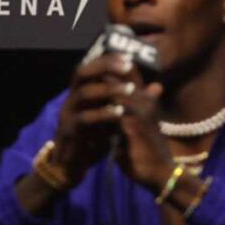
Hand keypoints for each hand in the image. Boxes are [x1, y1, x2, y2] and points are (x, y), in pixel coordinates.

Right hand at [50, 54, 150, 182]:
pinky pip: (84, 118)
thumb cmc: (94, 139)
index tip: (129, 58)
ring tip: (130, 89)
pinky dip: (102, 114)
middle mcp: (71, 99)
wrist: (74, 166)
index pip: (91, 67)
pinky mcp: (69, 131)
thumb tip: (157, 86)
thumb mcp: (117, 118)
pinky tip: (119, 113)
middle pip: (82, 72)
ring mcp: (67, 114)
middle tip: (127, 67)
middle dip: (105, 66)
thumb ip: (135, 99)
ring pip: (84, 93)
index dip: (108, 59)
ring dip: (107, 89)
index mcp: (81, 92)